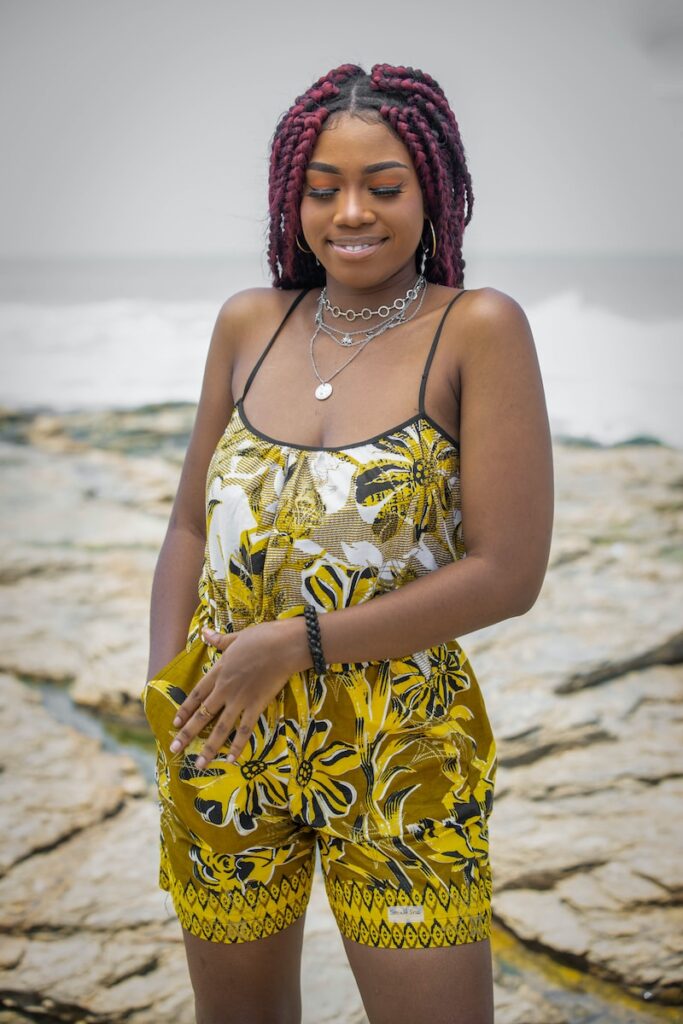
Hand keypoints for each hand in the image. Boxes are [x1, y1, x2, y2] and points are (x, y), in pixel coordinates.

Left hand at [169, 617, 308, 768]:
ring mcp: (240, 699)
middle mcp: (225, 689)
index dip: (185, 709)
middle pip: (202, 715)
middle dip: (187, 734)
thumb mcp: (236, 637)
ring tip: (199, 764)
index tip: (175, 722)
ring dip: (208, 747)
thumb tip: (204, 632)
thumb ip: (219, 640)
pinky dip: (238, 745)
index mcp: (219, 671)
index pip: (196, 694)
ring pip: (220, 728)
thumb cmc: (262, 637)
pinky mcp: (256, 705)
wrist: (284, 645)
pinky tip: (231, 759)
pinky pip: (245, 730)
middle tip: (174, 749)